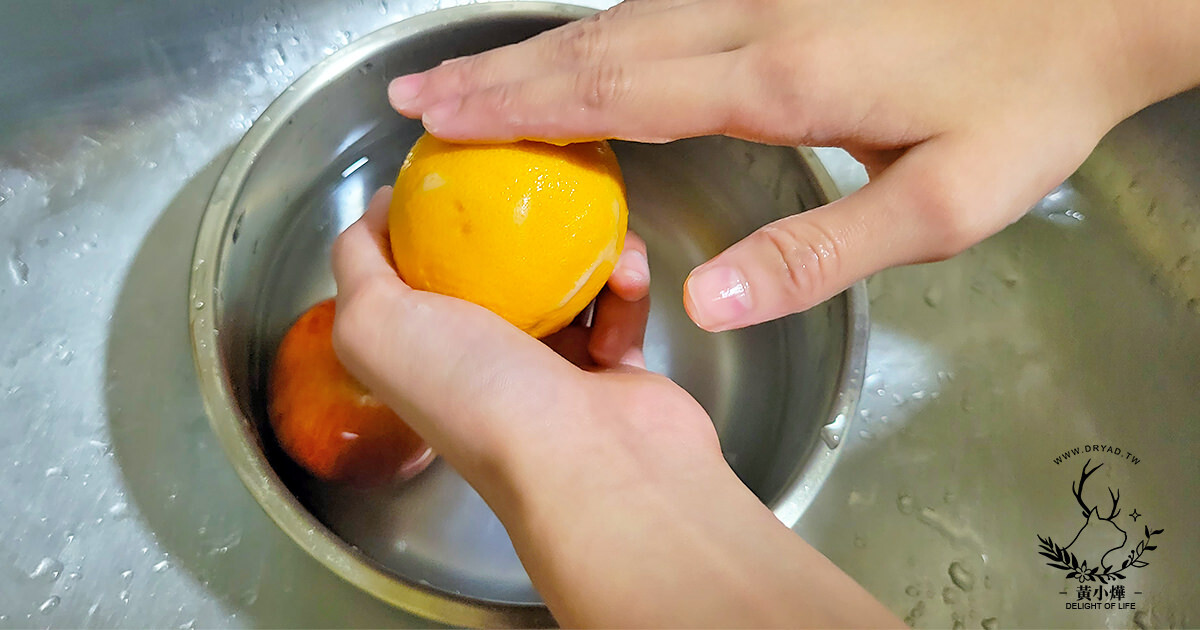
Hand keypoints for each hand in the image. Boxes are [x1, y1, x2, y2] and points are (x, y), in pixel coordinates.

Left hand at [331, 188, 900, 626]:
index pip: (407, 270)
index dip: (419, 216)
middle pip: (491, 267)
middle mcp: (477, 360)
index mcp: (419, 351)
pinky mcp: (613, 369)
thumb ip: (358, 260)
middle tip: (538, 182)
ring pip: (563, 278)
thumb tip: (376, 210)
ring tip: (605, 240)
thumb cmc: (479, 394)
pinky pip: (618, 304)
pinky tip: (629, 278)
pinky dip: (626, 289)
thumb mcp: (374, 320)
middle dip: (514, 224)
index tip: (448, 165)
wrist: (596, 466)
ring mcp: (550, 367)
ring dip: (587, 253)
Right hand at [387, 0, 1199, 330]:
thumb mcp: (940, 206)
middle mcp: (757, 18)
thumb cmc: (1026, 100)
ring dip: (538, 48)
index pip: (616, 92)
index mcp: (780, 79)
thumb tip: (706, 300)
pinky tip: (577, 49)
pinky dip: (601, 31)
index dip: (518, 106)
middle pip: (598, 43)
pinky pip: (665, 4)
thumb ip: (818, 253)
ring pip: (624, 15)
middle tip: (414, 92)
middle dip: (498, 70)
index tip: (436, 114)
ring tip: (468, 75)